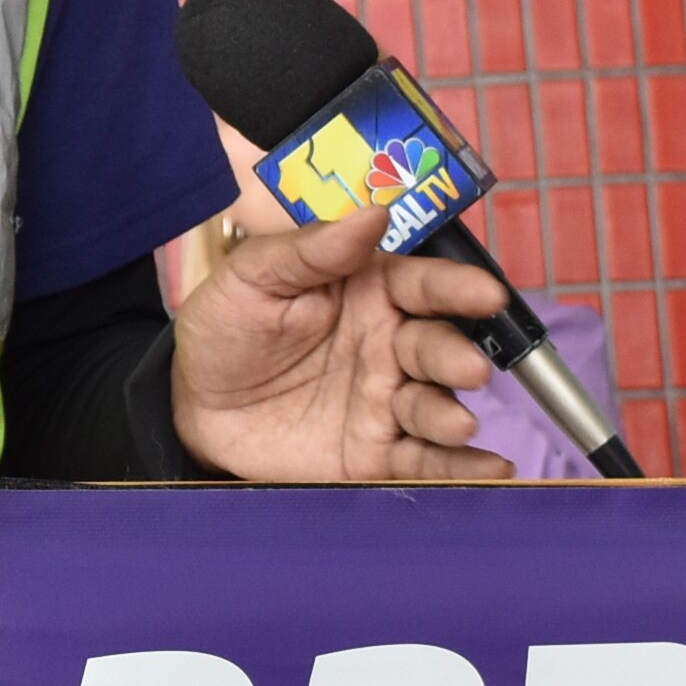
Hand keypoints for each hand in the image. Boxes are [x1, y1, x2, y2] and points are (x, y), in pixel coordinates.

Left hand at [170, 208, 518, 483]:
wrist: (195, 403)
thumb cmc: (228, 328)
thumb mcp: (254, 276)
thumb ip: (312, 249)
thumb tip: (372, 215)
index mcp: (370, 293)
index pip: (424, 285)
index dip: (458, 288)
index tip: (486, 293)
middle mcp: (391, 346)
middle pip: (436, 347)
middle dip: (456, 357)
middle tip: (468, 368)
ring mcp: (386, 401)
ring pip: (433, 405)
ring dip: (451, 414)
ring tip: (457, 423)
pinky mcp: (375, 453)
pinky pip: (422, 461)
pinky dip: (458, 468)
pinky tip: (490, 471)